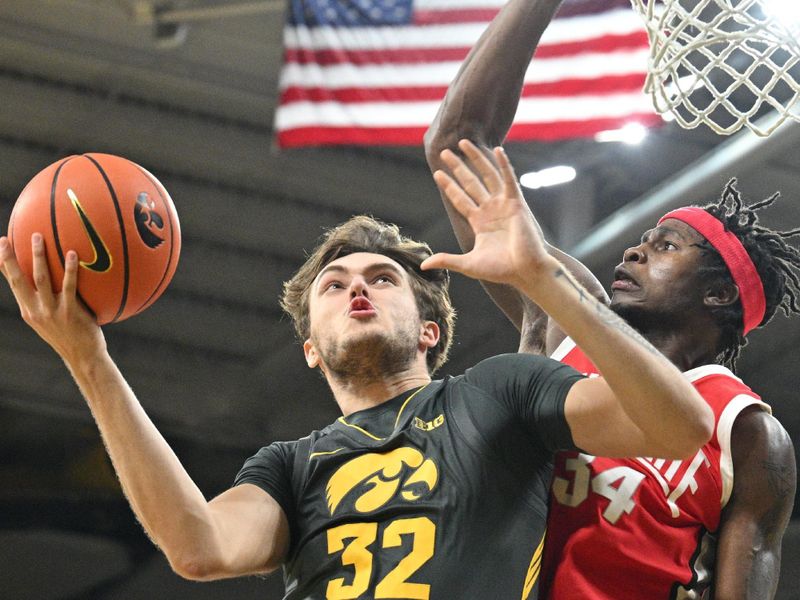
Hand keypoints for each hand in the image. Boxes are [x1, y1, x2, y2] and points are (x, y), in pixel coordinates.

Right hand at [0, 234, 105, 364]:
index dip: (4, 265)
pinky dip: (69, 269)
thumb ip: (48, 302)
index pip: (13, 284)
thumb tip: (54, 281)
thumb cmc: (71, 335)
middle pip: (18, 280)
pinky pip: (69, 286)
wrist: (83, 357)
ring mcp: (51, 311)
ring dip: (38, 256)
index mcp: (29, 311)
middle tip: (5, 239)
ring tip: (38, 237)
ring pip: (41, 279)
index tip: (0, 246)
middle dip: (10, 259)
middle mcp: (35, 310)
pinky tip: (72, 254)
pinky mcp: (69, 312)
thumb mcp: (52, 320)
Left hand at [421, 139, 551, 287]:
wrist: (525, 270)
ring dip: (476, 159)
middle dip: (458, 167)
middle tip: (445, 152)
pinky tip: (498, 149)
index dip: (449, 186)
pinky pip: (509, 179)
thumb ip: (447, 260)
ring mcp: (503, 204)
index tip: (437, 173)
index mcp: (480, 222)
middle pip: (470, 183)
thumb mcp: (468, 264)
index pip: (460, 199)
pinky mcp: (516, 203)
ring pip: (487, 175)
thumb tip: (424, 265)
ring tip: (463, 143)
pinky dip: (504, 164)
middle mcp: (491, 210)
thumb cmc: (501, 270)